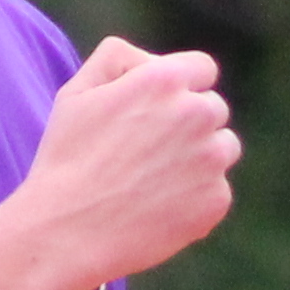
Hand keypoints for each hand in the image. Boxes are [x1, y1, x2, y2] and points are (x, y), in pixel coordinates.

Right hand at [0, 38, 238, 289]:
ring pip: (223, 149)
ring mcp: (212, 159)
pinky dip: (195, 199)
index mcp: (166, 79)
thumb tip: (151, 61)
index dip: (183, 87)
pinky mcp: (216, 200)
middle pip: (213, 110)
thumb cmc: (66, 159)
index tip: (163, 110)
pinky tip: (157, 208)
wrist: (67, 231)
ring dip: (200, 159)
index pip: (203, 69)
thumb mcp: (77, 92)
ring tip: (154, 181)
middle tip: (148, 152)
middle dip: (189, 125)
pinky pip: (217, 191)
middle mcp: (198, 113)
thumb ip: (118, 58)